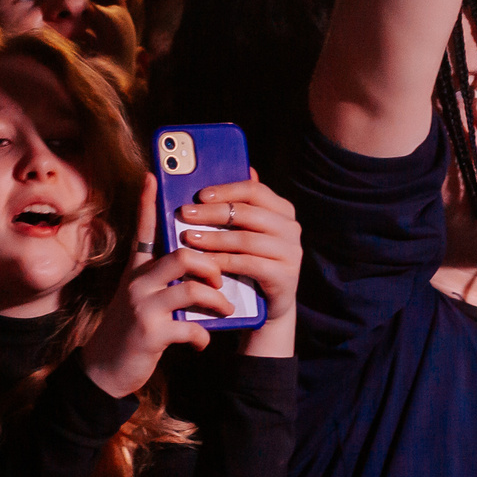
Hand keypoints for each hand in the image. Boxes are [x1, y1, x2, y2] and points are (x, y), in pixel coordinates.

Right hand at [81, 176, 238, 396]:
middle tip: (220, 278)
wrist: (105, 370)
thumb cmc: (131, 328)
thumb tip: (191, 261)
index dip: (148, 202)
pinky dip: (202, 336)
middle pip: (181, 256)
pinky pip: (189, 329)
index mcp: (137, 270)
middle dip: (210, 265)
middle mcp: (137, 283)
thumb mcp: (139, 296)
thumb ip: (160, 277)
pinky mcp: (150, 335)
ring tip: (224, 308)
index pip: (144, 230)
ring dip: (216, 300)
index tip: (153, 176)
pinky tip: (203, 341)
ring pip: (190, 289)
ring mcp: (143, 308)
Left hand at [171, 177, 302, 357]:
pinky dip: (223, 261)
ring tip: (189, 238)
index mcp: (282, 210)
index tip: (200, 195)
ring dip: (213, 238)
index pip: (255, 190)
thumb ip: (239, 206)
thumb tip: (235, 171)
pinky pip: (248, 264)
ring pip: (245, 239)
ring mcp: (290, 252)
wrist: (269, 304)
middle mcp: (290, 228)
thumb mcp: (246, 232)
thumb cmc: (251, 261)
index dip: (226, 190)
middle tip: (185, 213)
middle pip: (247, 213)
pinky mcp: (284, 275)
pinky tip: (204, 261)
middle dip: (212, 213)